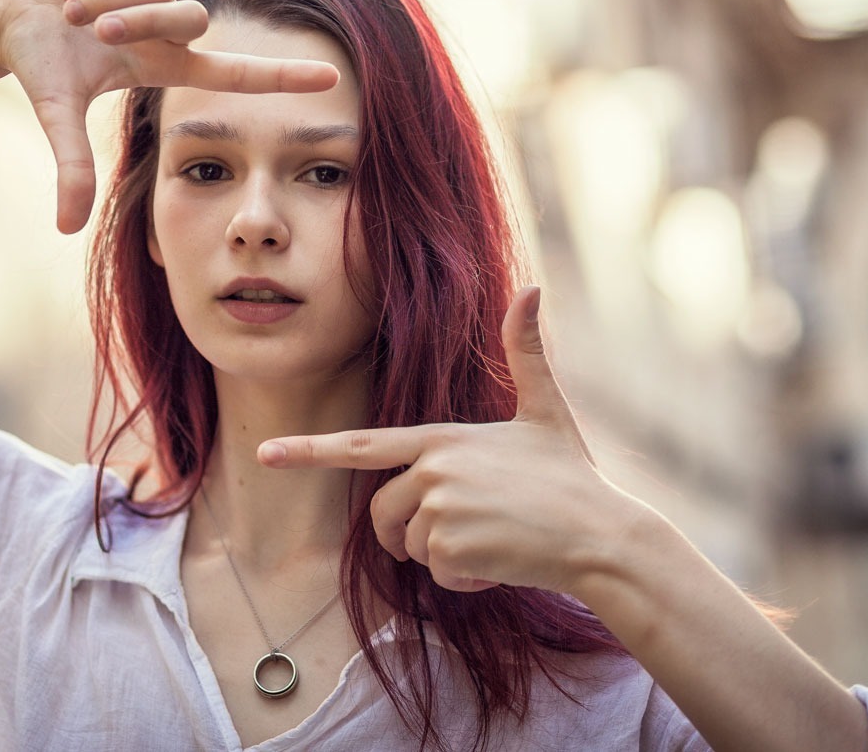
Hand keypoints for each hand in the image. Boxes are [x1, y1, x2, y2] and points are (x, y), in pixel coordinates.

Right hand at [0, 0, 340, 233]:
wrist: (6, 14)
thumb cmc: (39, 65)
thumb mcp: (58, 114)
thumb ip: (72, 168)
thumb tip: (65, 229)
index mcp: (167, 65)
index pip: (238, 72)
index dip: (284, 77)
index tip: (334, 79)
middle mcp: (172, 25)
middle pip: (192, 19)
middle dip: (138, 22)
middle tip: (92, 30)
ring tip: (72, 9)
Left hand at [258, 286, 646, 593]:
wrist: (602, 534)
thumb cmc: (571, 477)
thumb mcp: (546, 410)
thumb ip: (527, 353)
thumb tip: (532, 287)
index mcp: (442, 437)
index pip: (361, 446)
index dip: (309, 452)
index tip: (265, 455)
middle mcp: (432, 468)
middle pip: (382, 515)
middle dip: (409, 534)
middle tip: (464, 531)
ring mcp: (439, 507)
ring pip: (410, 547)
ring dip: (445, 557)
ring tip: (494, 538)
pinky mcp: (451, 547)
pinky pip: (435, 575)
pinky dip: (464, 579)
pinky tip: (501, 562)